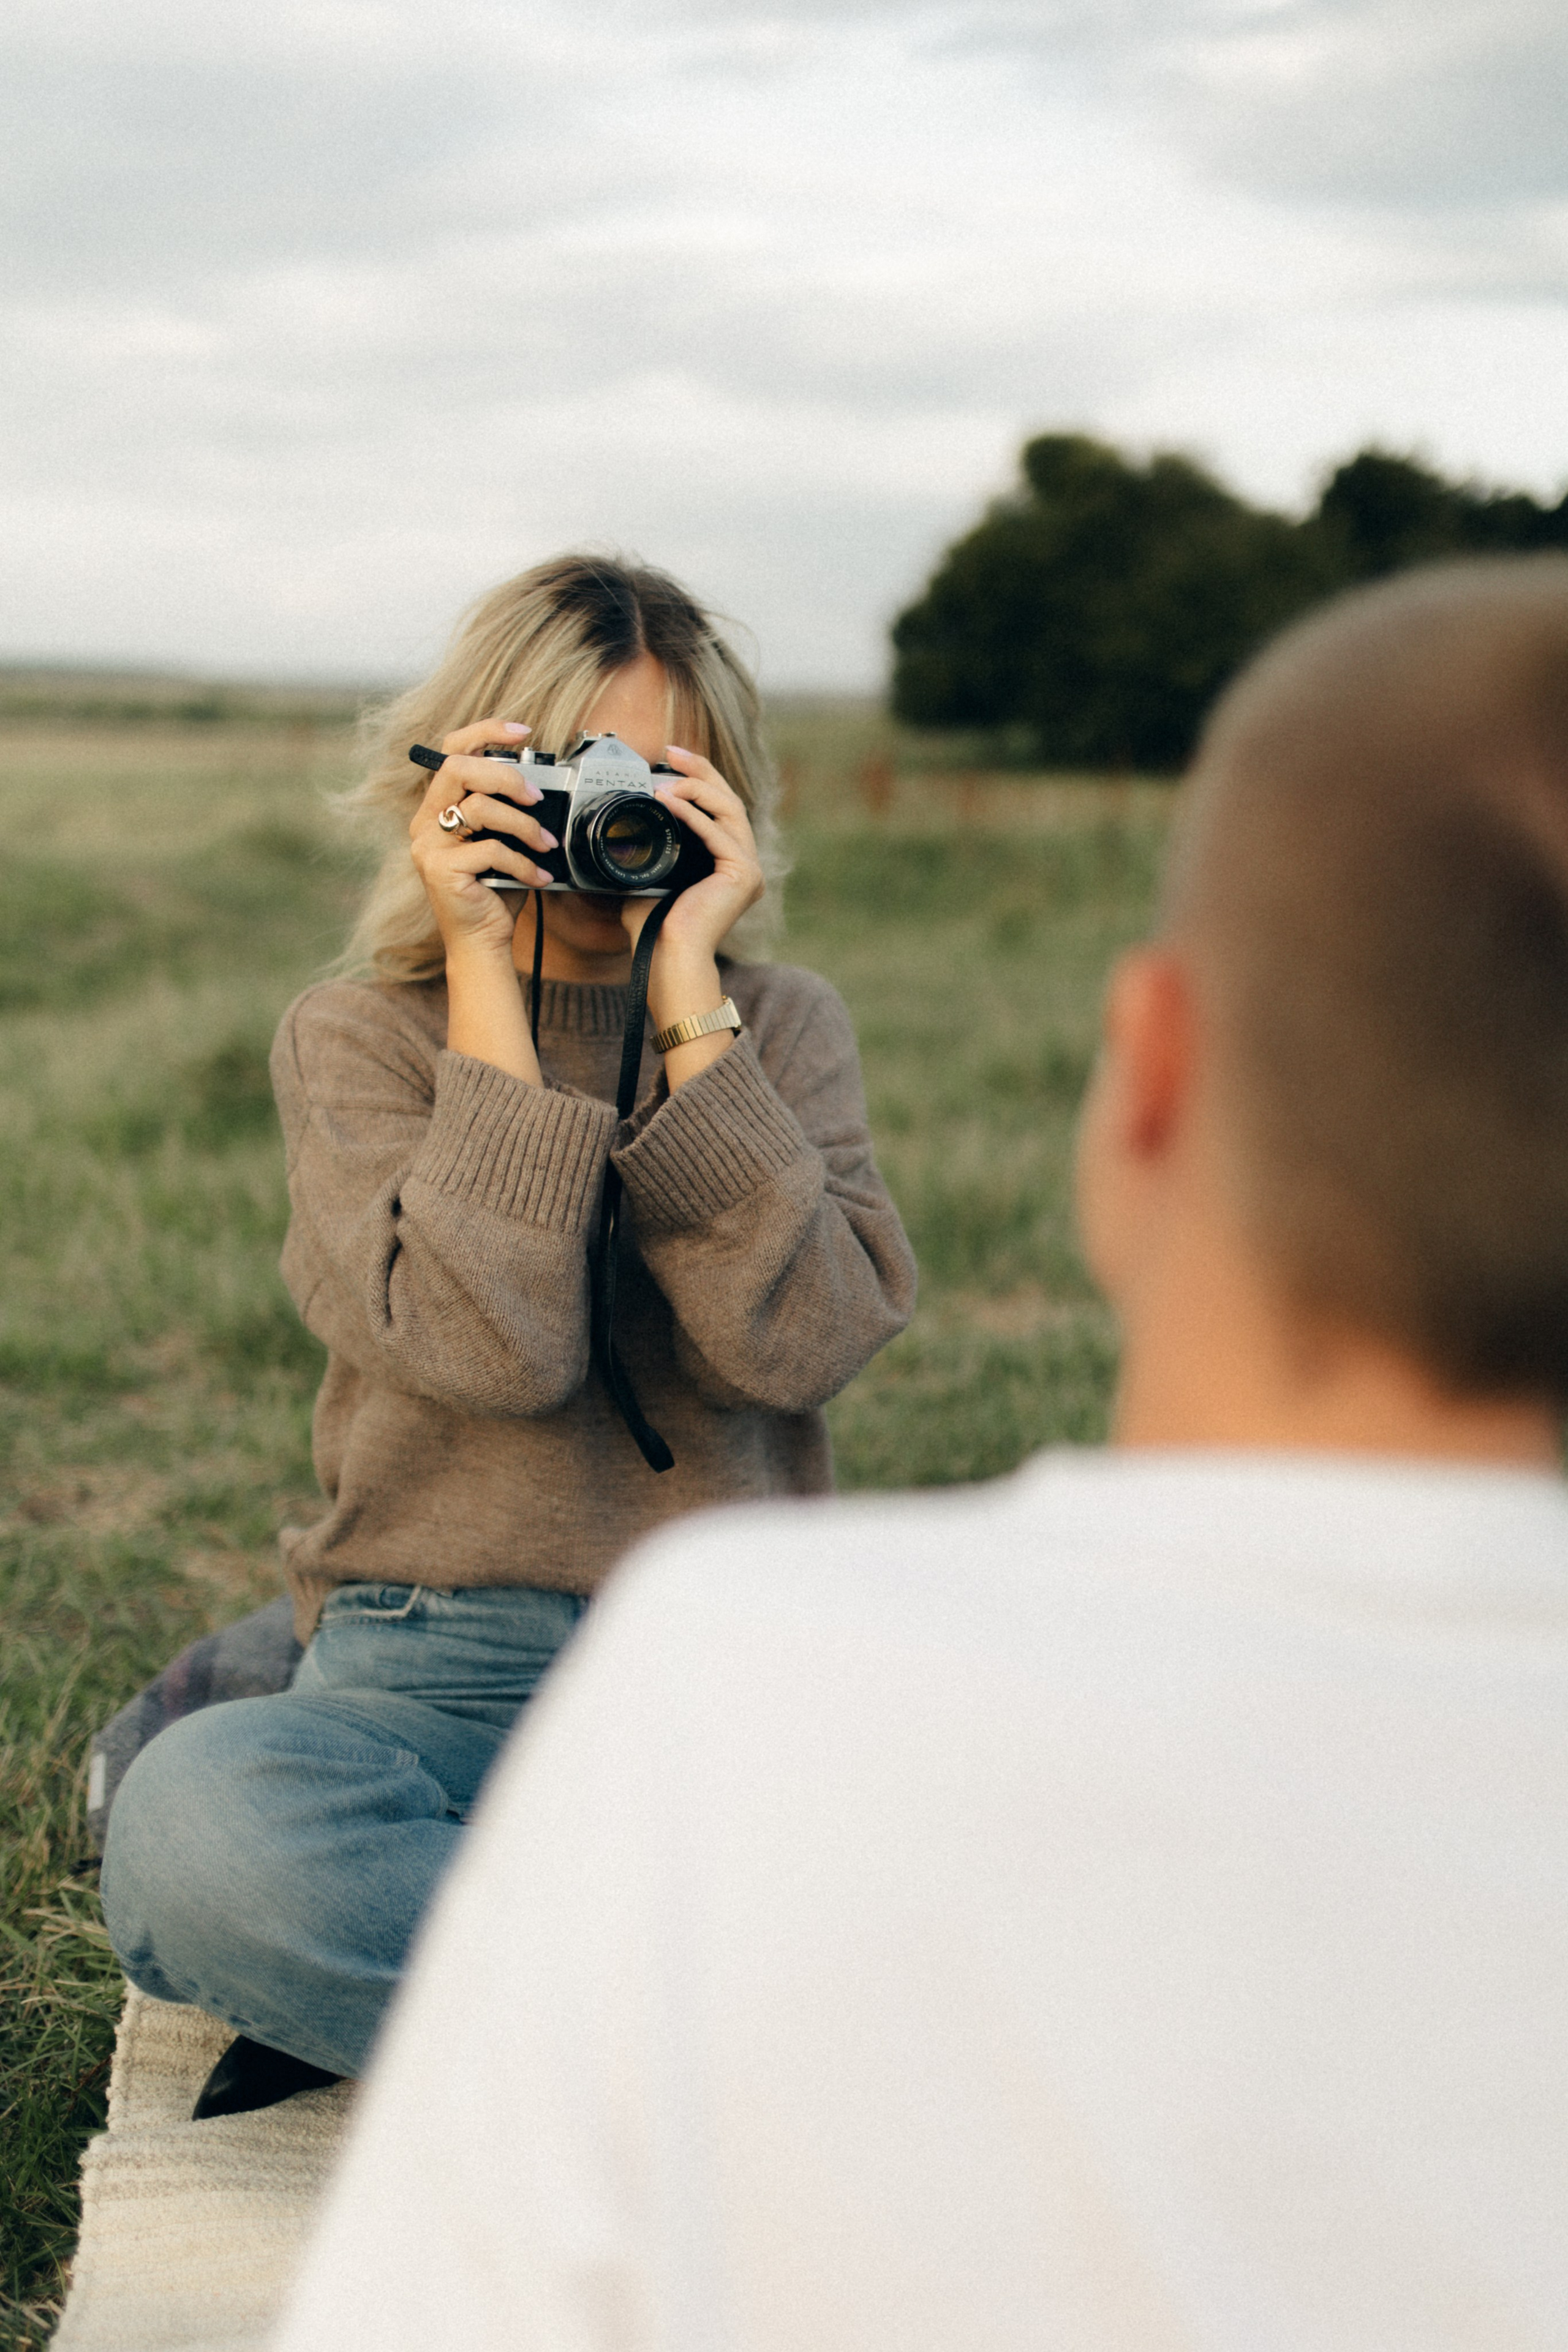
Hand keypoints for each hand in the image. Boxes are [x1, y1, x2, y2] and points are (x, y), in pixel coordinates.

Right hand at [409, 720, 556, 964]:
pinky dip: (521, 862)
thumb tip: (540, 782)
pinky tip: (538, 876)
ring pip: (478, 808)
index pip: (453, 750)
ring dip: (523, 825)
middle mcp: (426, 821)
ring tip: (545, 844)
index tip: (523, 731)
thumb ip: (508, 809)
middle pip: (459, 768)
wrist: (482, 941)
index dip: (486, 731)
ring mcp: (428, 845)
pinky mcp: (439, 869)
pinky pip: (488, 849)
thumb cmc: (495, 891)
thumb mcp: (505, 841)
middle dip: (506, 776)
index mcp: (440, 806)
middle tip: (536, 798)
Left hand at [623, 746, 764, 1029]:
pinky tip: (670, 801)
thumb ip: (640, 851)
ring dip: (697, 787)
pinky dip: (694, 814)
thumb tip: (612, 826)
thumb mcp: (643, 876)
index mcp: (726, 862)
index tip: (667, 760)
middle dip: (700, 771)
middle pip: (728, 800)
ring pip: (729, 809)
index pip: (716, 808)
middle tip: (670, 752)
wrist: (666, 960)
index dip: (696, 778)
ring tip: (667, 778)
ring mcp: (749, 869)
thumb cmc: (654, 929)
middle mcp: (744, 863)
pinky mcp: (745, 876)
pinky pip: (719, 833)